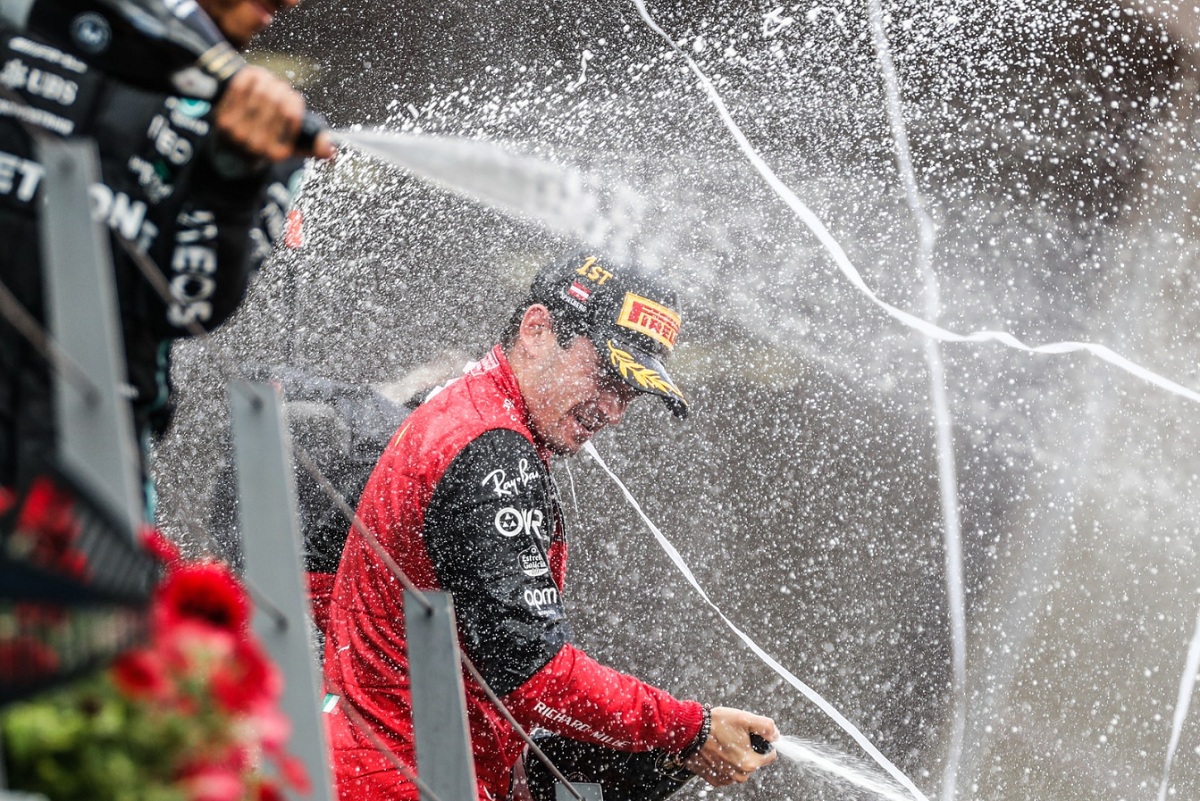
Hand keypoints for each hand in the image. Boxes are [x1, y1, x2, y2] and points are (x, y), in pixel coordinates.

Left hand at [215, 66, 334, 161]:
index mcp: (277, 153)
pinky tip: (255, 74)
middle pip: (275, 101)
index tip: (295, 98)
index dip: (295, 101)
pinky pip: (238, 88)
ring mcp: (237, 131)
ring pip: (258, 92)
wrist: (232, 154)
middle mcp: (256, 144)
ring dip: (267, 80)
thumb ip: (312, 147)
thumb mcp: (292, 150)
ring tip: (270, 80)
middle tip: (282, 86)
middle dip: (282, 89)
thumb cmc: (268, 146)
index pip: (292, 116)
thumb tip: (332, 150)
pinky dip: (249, 77)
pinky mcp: (221, 119)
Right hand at [683, 706, 778, 786]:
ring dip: (735, 756)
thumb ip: (766, 726)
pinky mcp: (714, 779)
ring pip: (740, 767)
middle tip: (735, 736)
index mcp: (750, 762)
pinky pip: (727, 772)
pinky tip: (716, 750)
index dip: (764, 743)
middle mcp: (739, 775)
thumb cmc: (715, 724)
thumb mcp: (744, 718)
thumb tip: (776, 735)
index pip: (770, 756)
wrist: (689, 731)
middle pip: (754, 761)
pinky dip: (724, 763)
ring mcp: (726, 779)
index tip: (754, 736)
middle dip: (748, 749)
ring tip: (723, 741)